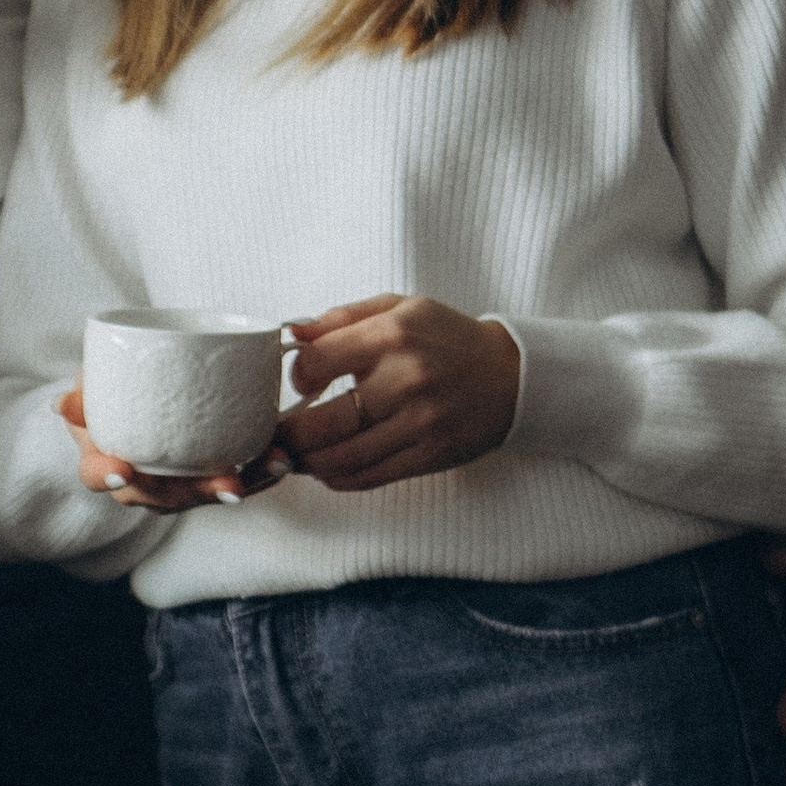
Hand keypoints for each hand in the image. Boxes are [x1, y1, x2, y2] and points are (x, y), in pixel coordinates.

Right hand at [55, 383, 272, 512]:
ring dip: (246, 482)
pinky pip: (236, 478)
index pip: (98, 476)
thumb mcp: (89, 392)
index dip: (107, 474)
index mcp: (106, 465)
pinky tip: (284, 457)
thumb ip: (80, 394)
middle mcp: (144, 485)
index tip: (121, 469)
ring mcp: (179, 486)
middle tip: (228, 484)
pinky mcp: (209, 475)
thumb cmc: (108, 400)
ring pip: (209, 492)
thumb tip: (61, 403)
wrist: (134, 411)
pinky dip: (262, 470)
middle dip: (201, 492)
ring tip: (275, 464)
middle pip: (167, 496)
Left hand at [273, 295, 521, 493]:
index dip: (297, 374)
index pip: (317, 362)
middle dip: (287, 434)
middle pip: (323, 423)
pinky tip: (326, 470)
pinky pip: (370, 477)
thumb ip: (342, 318)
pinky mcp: (430, 455)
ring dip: (306, 462)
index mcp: (393, 334)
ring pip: (341, 458)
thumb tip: (292, 333)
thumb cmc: (446, 338)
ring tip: (292, 454)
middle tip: (274, 433)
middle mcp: (406, 379)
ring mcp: (419, 423)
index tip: (301, 381)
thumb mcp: (399, 308)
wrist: (511, 374)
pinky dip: (338, 478)